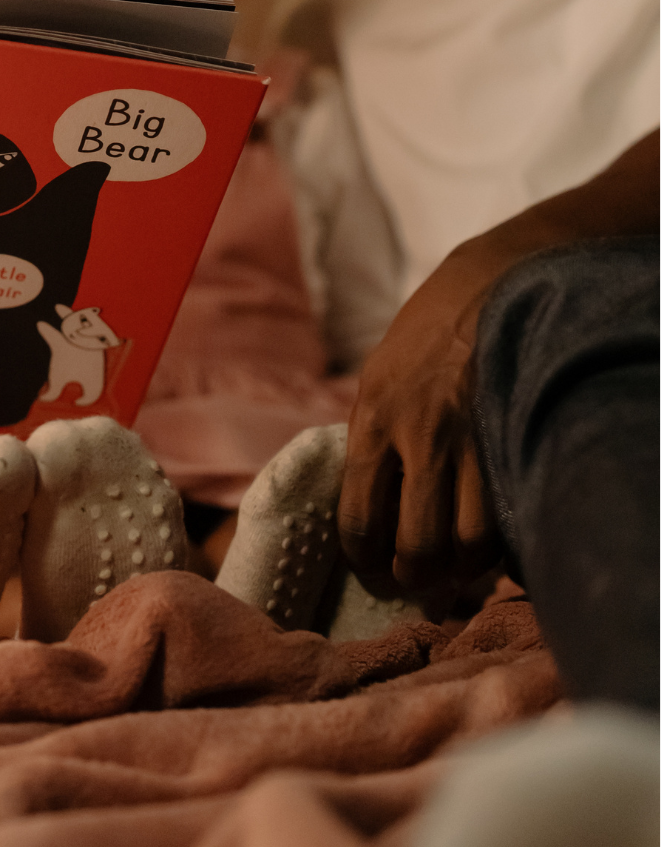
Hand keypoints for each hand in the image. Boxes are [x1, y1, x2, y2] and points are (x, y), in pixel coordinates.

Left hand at [337, 242, 500, 596]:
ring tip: (459, 576)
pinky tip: (494, 549)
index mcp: (372, 417)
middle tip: (420, 586)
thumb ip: (373, 439)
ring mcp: (470, 439)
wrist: (491, 283)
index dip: (367, 563)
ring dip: (463, 574)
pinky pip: (509, 517)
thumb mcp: (380, 376)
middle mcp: (418, 433)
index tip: (376, 575)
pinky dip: (502, 547)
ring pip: (469, 544)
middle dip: (416, 580)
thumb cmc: (427, 332)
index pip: (358, 519)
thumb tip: (373, 512)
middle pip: (416, 545)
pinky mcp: (511, 438)